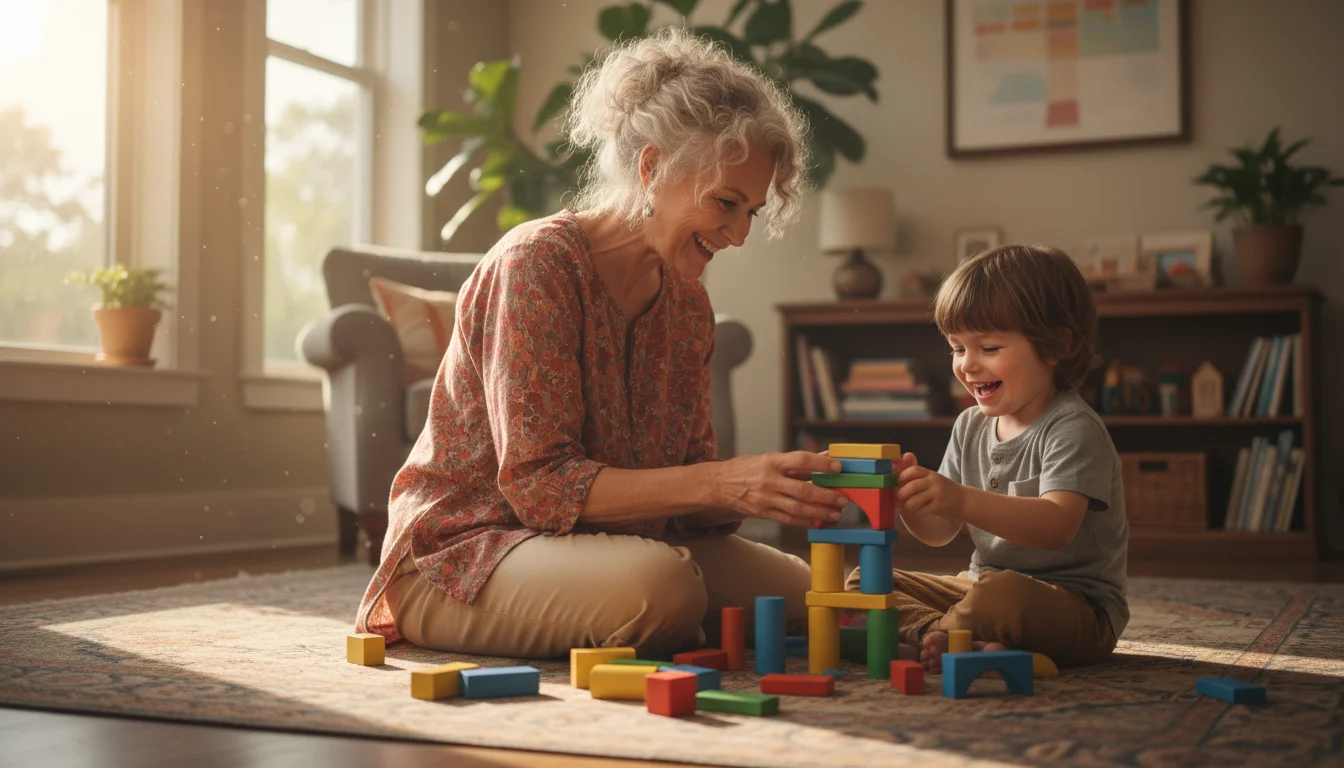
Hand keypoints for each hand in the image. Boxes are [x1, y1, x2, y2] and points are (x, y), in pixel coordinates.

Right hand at [711, 451, 849, 526]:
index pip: (801, 460)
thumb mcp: (771, 458)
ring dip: (819, 512)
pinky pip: (787, 519)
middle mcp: (769, 479)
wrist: (720, 484)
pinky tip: (817, 520)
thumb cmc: (748, 468)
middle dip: (826, 495)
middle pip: (802, 489)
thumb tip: (826, 455)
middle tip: (842, 499)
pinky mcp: (763, 512)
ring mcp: (765, 498)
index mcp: (772, 461)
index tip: (838, 468)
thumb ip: (798, 460)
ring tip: (835, 513)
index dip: (821, 463)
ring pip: (797, 508)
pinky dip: (804, 521)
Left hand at [895, 452, 964, 520]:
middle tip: (898, 499)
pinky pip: (920, 511)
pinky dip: (915, 514)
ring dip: (907, 506)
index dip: (902, 476)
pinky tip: (916, 513)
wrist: (963, 500)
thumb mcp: (932, 480)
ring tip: (907, 507)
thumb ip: (918, 480)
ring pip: (914, 501)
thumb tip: (895, 485)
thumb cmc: (943, 490)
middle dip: (901, 494)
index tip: (898, 483)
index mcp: (930, 474)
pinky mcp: (939, 506)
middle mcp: (934, 482)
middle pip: (911, 486)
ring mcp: (937, 494)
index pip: (913, 470)